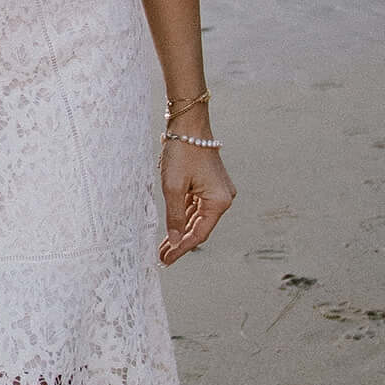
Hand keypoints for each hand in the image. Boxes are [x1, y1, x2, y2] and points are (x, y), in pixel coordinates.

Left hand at [158, 134, 232, 262]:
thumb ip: (174, 216)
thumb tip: (174, 240)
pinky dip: (182, 217)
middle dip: (179, 242)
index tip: (167, 260)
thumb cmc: (181, 153)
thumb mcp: (173, 187)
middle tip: (162, 257)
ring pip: (196, 218)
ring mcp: (217, 191)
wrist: (188, 125)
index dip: (181, 248)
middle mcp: (222, 198)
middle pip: (199, 227)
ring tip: (163, 247)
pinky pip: (195, 207)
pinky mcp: (209, 185)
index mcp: (218, 201)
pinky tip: (171, 228)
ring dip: (180, 231)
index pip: (198, 233)